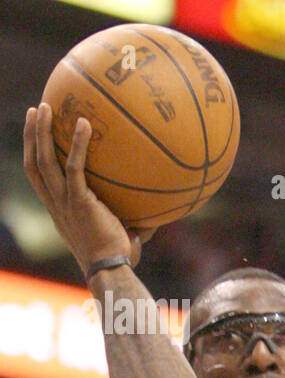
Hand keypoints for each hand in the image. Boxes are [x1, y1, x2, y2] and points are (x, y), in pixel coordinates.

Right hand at [23, 104, 154, 275]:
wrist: (113, 270)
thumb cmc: (120, 257)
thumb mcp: (125, 231)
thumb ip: (136, 216)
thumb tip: (162, 206)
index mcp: (59, 210)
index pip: (38, 178)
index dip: (33, 154)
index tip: (36, 134)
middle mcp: (55, 204)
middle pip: (33, 163)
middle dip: (30, 135)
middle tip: (34, 110)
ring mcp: (64, 202)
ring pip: (43, 160)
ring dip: (41, 132)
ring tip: (44, 107)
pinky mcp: (79, 202)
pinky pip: (74, 167)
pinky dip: (76, 144)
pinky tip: (84, 124)